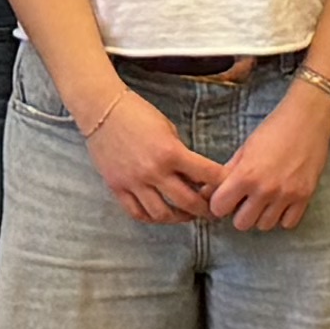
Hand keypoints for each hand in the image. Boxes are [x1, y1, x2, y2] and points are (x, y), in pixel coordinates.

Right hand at [76, 82, 220, 226]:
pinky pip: (137, 213)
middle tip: (211, 211)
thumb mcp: (168, 129)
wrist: (103, 110)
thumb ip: (180, 153)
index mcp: (171, 152)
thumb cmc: (138, 113)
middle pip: (187, 202)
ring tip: (187, 215)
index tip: (227, 187)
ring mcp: (134, 182)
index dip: (221, 182)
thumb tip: (193, 176)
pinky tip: (160, 215)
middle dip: (204, 209)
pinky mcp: (117, 188)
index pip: (206, 174)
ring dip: (179, 218)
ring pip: (162, 215)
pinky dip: (151, 218)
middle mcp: (154, 172)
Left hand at [205, 83, 329, 231]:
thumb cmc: (274, 129)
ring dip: (262, 215)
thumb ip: (226, 173)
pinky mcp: (305, 197)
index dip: (220, 203)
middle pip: (241, 223)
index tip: (226, 197)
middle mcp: (265, 189)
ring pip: (264, 226)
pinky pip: (288, 224)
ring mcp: (286, 195)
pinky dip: (282, 216)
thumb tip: (206, 192)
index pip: (219, 208)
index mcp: (246, 175)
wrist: (308, 118)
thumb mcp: (245, 148)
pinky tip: (281, 201)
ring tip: (265, 199)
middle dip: (240, 212)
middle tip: (246, 199)